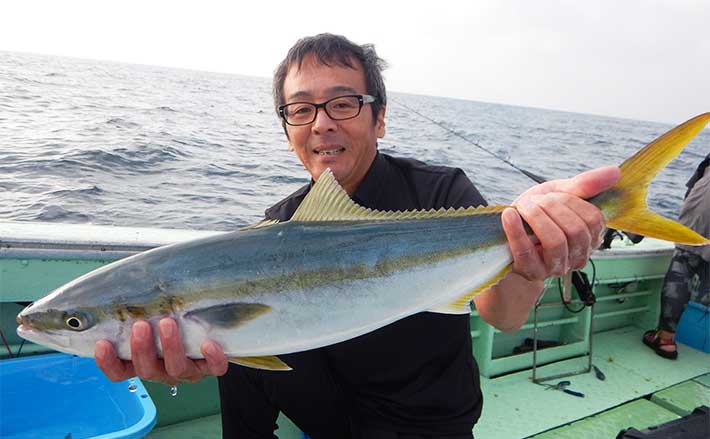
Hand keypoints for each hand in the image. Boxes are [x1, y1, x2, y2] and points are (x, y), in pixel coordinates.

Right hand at [95, 318, 228, 384]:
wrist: (212, 329)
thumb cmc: (174, 318)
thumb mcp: (152, 314)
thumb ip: (137, 307)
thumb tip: (117, 281)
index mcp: (144, 362)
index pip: (120, 372)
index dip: (109, 363)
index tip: (102, 344)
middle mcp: (164, 370)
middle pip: (147, 371)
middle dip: (141, 349)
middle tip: (140, 326)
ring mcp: (188, 371)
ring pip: (176, 369)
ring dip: (170, 347)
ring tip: (167, 323)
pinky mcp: (211, 367)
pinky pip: (214, 368)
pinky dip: (212, 358)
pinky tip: (208, 344)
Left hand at [502, 166, 619, 281]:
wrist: (508, 235)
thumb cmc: (538, 214)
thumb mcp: (559, 194)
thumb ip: (584, 185)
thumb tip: (615, 172)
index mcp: (590, 237)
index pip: (593, 219)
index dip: (571, 202)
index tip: (552, 194)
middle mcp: (578, 256)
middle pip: (575, 230)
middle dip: (552, 207)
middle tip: (534, 200)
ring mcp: (556, 267)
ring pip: (555, 242)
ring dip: (536, 217)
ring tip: (523, 206)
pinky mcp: (531, 271)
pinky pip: (526, 252)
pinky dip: (516, 230)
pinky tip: (509, 214)